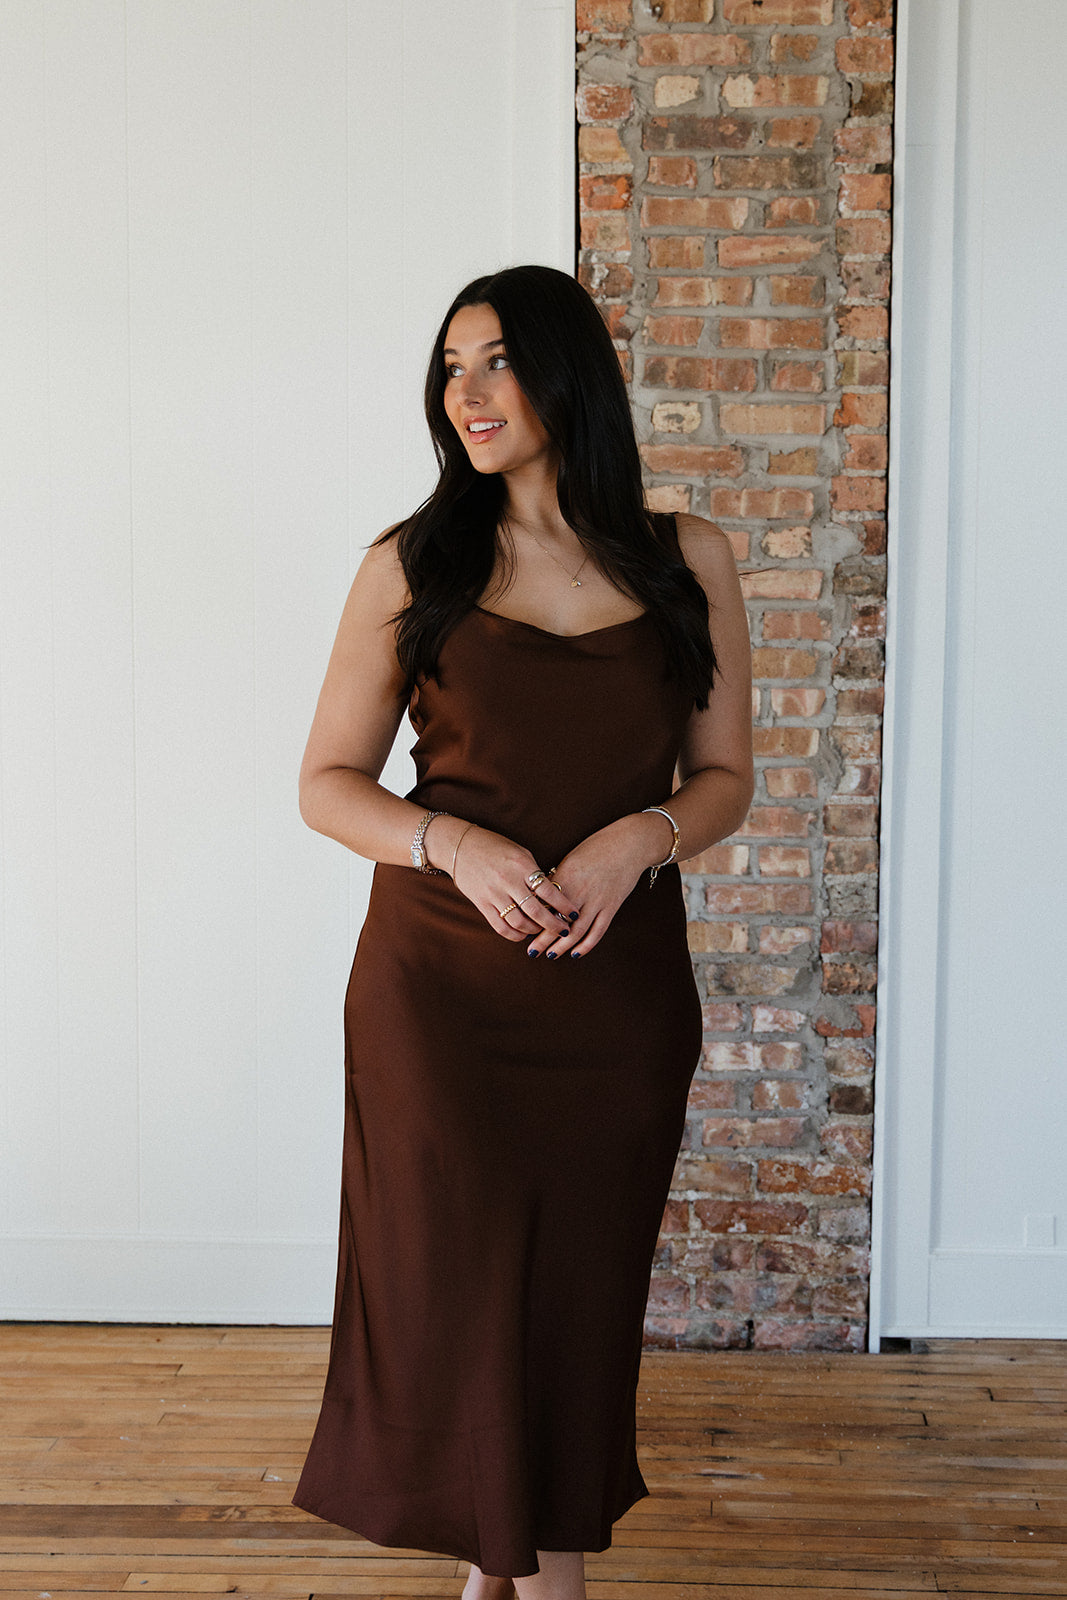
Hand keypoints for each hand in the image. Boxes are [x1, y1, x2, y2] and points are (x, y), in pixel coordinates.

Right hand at [448, 825, 581, 946]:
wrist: (460, 846)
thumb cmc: (494, 847)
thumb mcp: (519, 852)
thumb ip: (534, 872)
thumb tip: (552, 892)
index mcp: (521, 865)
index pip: (548, 890)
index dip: (563, 905)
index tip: (574, 914)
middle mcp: (508, 880)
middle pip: (535, 910)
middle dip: (553, 924)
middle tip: (564, 931)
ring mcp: (493, 893)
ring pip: (518, 922)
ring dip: (534, 930)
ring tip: (542, 931)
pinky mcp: (481, 903)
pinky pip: (500, 926)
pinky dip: (514, 935)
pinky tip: (523, 934)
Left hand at [526, 811, 671, 959]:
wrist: (629, 843)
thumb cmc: (598, 847)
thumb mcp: (572, 858)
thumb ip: (558, 877)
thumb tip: (543, 895)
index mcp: (565, 876)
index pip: (544, 903)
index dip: (533, 919)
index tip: (523, 930)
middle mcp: (579, 891)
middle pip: (557, 920)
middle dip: (543, 939)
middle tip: (531, 951)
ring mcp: (597, 900)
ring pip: (577, 930)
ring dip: (562, 946)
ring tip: (550, 955)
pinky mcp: (611, 906)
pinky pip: (598, 930)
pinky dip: (587, 944)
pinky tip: (576, 953)